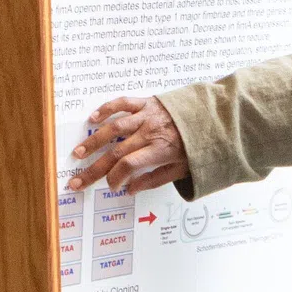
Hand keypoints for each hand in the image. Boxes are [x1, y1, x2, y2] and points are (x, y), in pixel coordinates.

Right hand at [67, 96, 189, 195]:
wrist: (214, 115)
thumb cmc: (198, 145)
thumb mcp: (183, 169)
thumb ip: (155, 180)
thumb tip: (130, 189)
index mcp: (160, 150)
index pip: (129, 166)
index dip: (115, 178)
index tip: (111, 187)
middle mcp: (150, 132)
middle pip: (116, 152)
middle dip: (94, 169)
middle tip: (77, 181)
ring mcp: (147, 115)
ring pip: (114, 128)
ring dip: (94, 141)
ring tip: (78, 153)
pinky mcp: (147, 102)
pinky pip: (123, 103)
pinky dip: (106, 109)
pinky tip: (93, 119)